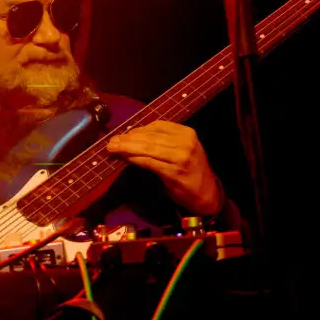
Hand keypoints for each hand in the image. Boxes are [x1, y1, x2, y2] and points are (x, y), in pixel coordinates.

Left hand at [106, 121, 221, 215]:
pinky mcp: (173, 172)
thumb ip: (163, 142)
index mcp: (187, 133)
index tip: (124, 134)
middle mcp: (185, 142)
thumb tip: (134, 138)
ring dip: (127, 148)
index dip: (138, 130)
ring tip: (113, 148)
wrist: (207, 194)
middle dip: (128, 139)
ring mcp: (180, 157)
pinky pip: (149, 163)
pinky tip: (125, 159)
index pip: (157, 126)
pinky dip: (135, 160)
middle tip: (112, 141)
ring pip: (147, 148)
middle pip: (150, 137)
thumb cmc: (191, 170)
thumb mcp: (182, 150)